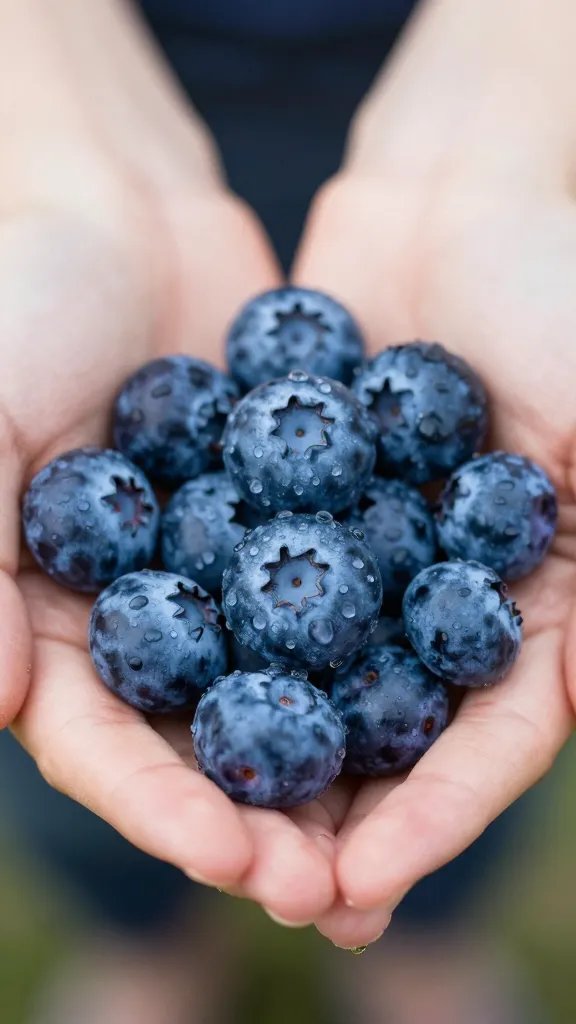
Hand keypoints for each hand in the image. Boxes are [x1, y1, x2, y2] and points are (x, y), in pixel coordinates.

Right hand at [3, 0, 337, 925]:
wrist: (110, 206)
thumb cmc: (15, 306)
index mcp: (55, 619)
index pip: (108, 746)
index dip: (164, 810)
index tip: (234, 860)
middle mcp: (148, 611)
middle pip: (209, 741)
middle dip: (268, 814)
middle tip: (339, 888)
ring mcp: (229, 567)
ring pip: (289, 684)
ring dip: (341, 757)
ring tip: (405, 828)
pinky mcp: (298, 511)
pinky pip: (345, 586)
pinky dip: (387, 639)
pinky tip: (443, 690)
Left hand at [293, 0, 575, 945]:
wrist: (472, 190)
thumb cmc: (570, 299)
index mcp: (535, 605)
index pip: (486, 743)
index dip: (434, 817)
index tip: (365, 880)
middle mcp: (442, 595)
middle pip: (390, 732)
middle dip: (336, 814)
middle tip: (269, 889)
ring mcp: (361, 551)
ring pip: (309, 675)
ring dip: (266, 753)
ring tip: (205, 829)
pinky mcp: (288, 497)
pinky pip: (247, 578)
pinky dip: (210, 635)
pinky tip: (162, 694)